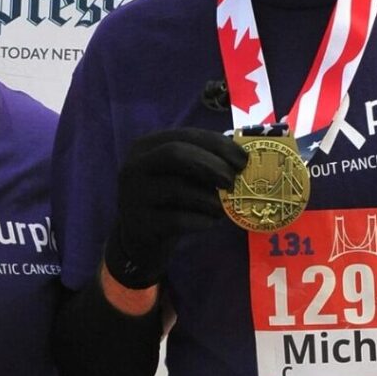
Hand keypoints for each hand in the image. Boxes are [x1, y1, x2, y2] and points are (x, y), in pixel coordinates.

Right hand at [104, 128, 246, 289]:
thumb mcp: (177, 175)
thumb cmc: (167, 200)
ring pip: (177, 188)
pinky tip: (209, 223)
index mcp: (148, 146)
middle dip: (211, 165)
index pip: (186, 135)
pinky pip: (176, 220)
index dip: (218, 145)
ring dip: (208, 198)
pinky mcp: (140, 224)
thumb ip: (201, 163)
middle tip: (232, 181)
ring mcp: (134, 195)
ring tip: (221, 209)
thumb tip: (242, 160)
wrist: (136, 240)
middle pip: (176, 154)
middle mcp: (135, 165)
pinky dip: (200, 221)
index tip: (242, 160)